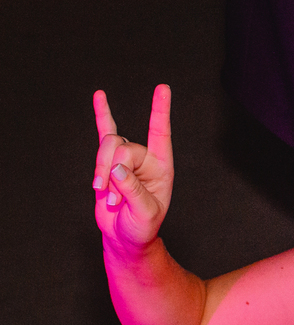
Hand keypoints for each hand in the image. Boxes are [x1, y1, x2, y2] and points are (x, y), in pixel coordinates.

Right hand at [92, 84, 173, 256]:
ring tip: (106, 196)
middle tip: (113, 199)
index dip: (160, 111)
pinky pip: (104, 133)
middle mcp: (145, 159)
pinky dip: (102, 115)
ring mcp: (125, 159)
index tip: (162, 89)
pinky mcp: (107, 162)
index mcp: (162, 167)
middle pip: (123, 148)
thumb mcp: (144, 213)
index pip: (161, 134)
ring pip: (106, 147)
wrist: (124, 235)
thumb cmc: (142, 226)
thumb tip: (116, 169)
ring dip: (101, 173)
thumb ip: (132, 191)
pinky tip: (100, 96)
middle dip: (112, 174)